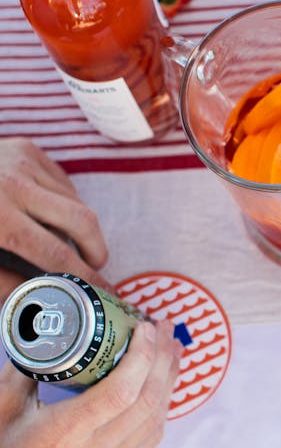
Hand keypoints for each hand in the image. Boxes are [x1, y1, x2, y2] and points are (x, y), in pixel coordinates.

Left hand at [0, 138, 108, 297]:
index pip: (53, 252)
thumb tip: (43, 299)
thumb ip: (2, 283)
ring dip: (78, 227)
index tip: (103, 289)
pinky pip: (62, 182)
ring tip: (67, 244)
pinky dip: (63, 203)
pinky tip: (48, 215)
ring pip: (74, 200)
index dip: (82, 276)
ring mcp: (23, 161)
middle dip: (96, 248)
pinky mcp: (28, 149)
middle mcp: (13, 184)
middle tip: (96, 268)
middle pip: (80, 219)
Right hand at [0, 320, 181, 447]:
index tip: (145, 327)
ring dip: (169, 379)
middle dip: (163, 357)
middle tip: (165, 328)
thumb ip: (25, 371)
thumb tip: (45, 338)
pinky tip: (161, 388)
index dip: (142, 354)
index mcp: (66, 434)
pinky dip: (161, 408)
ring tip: (171, 349)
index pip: (122, 390)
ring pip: (156, 419)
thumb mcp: (3, 411)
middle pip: (148, 399)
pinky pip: (150, 440)